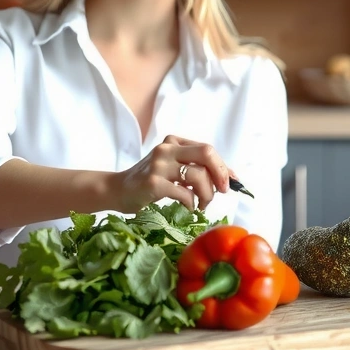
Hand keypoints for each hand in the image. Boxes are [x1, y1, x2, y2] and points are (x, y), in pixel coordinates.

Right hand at [111, 135, 233, 212]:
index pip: (207, 149)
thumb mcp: (173, 168)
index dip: (223, 167)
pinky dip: (191, 203)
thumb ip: (196, 168)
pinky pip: (184, 193)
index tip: (231, 183)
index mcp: (174, 142)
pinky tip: (188, 207)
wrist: (118, 190)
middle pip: (206, 154)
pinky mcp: (153, 182)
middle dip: (220, 174)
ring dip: (206, 195)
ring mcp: (159, 164)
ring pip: (198, 176)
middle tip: (222, 191)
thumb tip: (230, 177)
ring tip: (201, 204)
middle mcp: (167, 148)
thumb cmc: (149, 181)